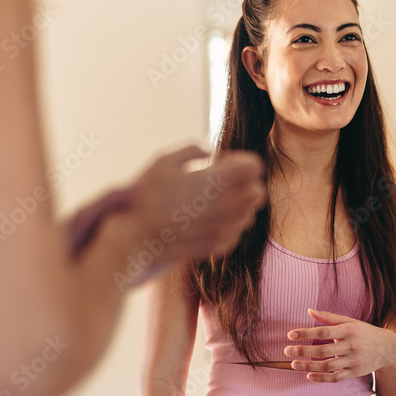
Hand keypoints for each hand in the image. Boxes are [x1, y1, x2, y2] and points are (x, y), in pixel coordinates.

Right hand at [73, 144, 264, 284]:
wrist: (137, 237)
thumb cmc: (147, 196)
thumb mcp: (164, 161)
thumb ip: (192, 150)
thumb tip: (208, 150)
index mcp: (217, 181)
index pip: (255, 166)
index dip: (241, 159)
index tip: (220, 161)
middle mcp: (227, 206)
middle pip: (259, 191)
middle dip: (245, 183)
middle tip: (220, 182)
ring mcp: (224, 228)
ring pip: (249, 214)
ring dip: (237, 205)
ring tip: (210, 201)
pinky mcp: (217, 246)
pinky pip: (236, 233)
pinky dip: (228, 224)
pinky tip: (207, 220)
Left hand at [284, 309, 395, 382]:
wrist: (387, 349)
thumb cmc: (364, 332)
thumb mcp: (349, 321)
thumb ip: (329, 317)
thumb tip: (309, 310)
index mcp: (348, 330)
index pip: (323, 331)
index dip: (306, 333)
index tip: (290, 335)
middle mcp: (351, 345)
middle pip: (323, 350)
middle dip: (303, 351)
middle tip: (287, 351)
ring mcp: (353, 361)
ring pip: (328, 366)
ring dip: (309, 366)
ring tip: (294, 364)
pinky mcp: (355, 372)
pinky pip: (336, 377)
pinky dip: (322, 378)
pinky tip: (309, 376)